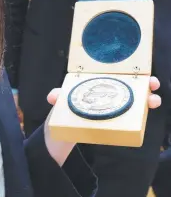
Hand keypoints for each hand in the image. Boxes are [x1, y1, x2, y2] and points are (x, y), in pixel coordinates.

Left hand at [43, 77, 161, 166]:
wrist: (59, 136)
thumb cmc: (62, 112)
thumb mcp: (60, 102)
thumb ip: (58, 97)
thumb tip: (53, 96)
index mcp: (95, 83)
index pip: (116, 73)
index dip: (130, 70)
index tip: (142, 70)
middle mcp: (107, 93)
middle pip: (129, 86)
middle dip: (144, 83)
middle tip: (153, 84)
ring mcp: (111, 109)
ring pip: (133, 102)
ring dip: (146, 100)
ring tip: (153, 101)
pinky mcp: (112, 125)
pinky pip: (128, 120)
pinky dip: (138, 118)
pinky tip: (144, 119)